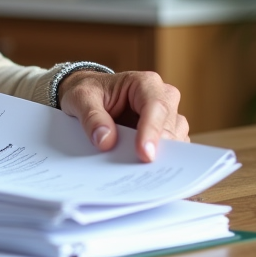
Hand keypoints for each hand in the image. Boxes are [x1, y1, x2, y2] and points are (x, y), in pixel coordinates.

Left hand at [57, 70, 188, 162]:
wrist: (90, 96)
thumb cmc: (88, 92)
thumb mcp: (80, 98)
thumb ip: (91, 117)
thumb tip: (106, 140)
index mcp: (145, 83)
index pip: (156, 106)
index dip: (152, 131)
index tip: (144, 154)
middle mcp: (163, 98)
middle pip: (169, 127)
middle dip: (158, 150)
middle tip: (142, 172)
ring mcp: (167, 118)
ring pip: (175, 141)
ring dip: (160, 158)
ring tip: (138, 173)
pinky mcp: (165, 135)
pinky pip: (170, 152)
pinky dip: (158, 162)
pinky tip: (141, 172)